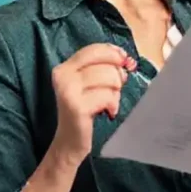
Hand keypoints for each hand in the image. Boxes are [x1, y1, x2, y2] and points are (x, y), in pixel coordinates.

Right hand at [49, 43, 136, 165]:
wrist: (69, 142)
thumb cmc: (84, 110)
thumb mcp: (89, 84)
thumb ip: (102, 68)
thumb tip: (126, 59)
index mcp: (65, 67)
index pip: (94, 49)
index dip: (113, 52)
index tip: (124, 59)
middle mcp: (63, 75)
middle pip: (105, 62)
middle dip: (117, 73)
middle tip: (117, 87)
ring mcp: (68, 91)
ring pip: (109, 77)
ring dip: (116, 91)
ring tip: (109, 102)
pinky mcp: (77, 106)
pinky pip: (108, 96)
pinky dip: (113, 104)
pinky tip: (108, 112)